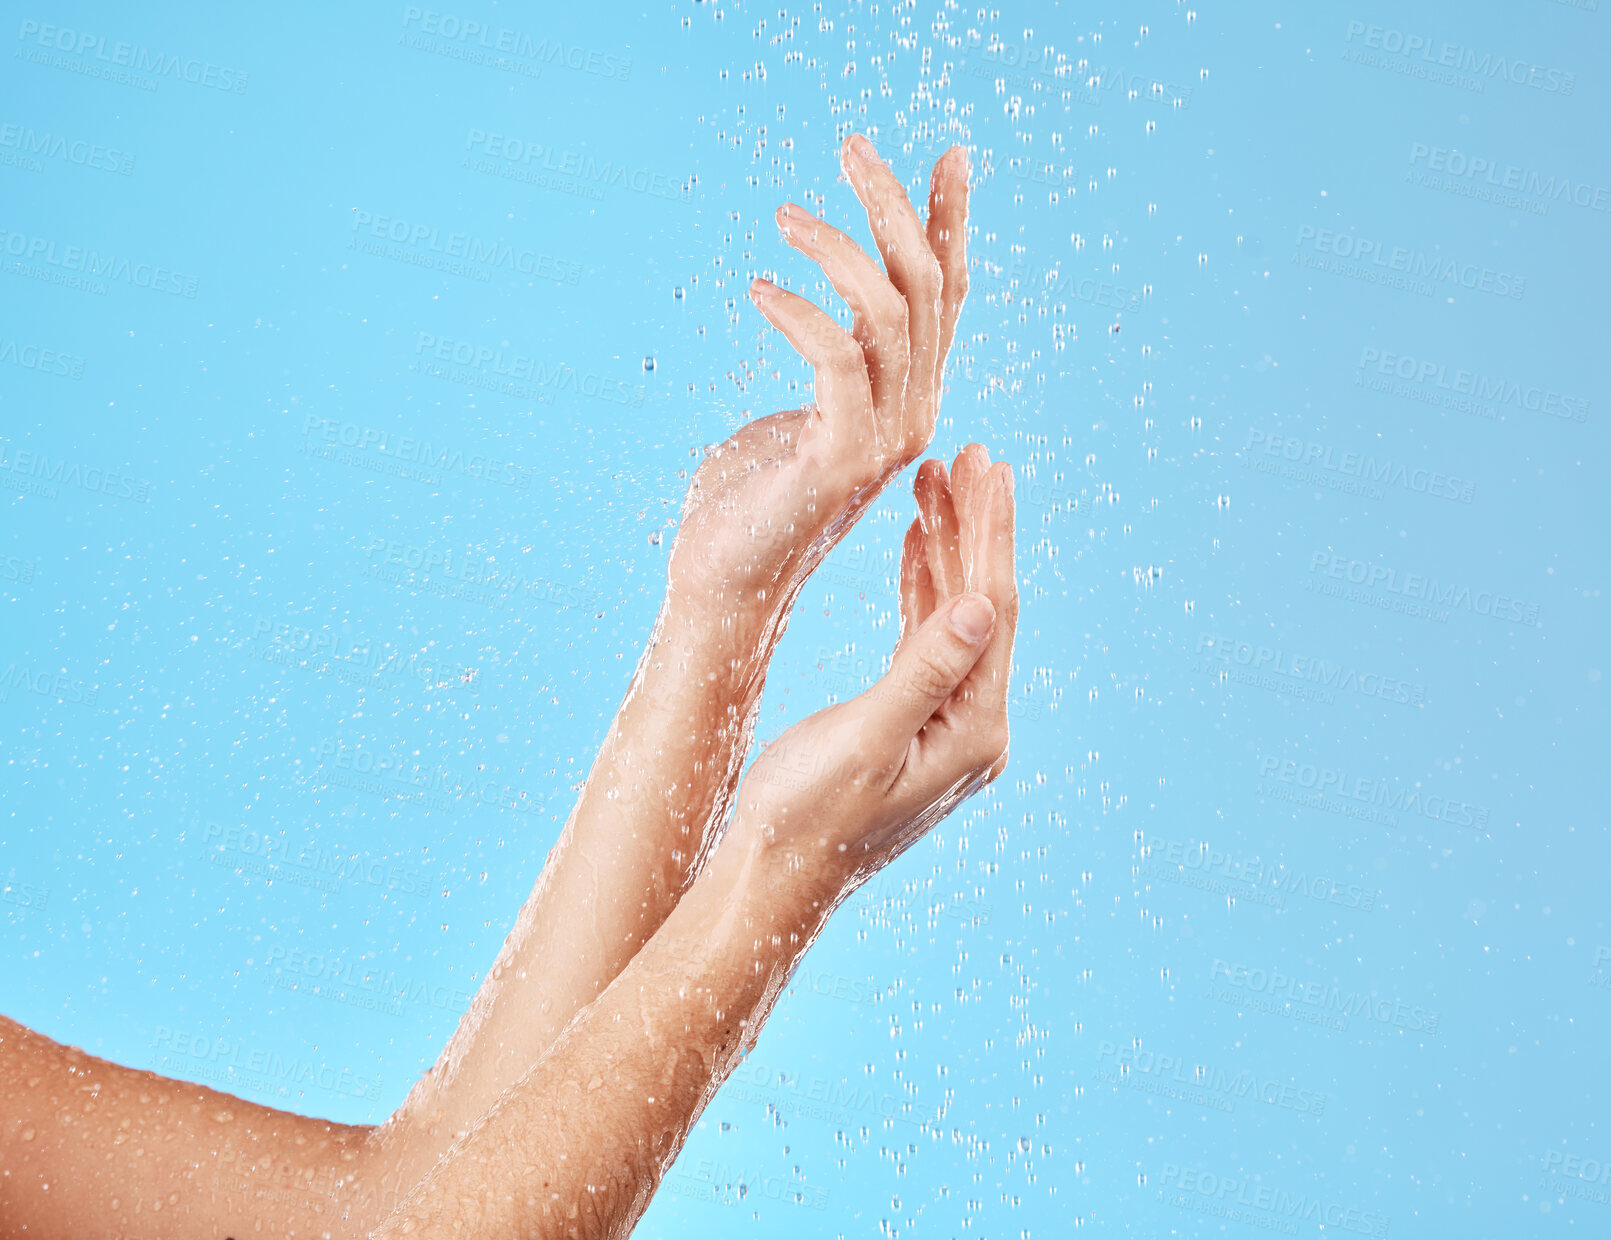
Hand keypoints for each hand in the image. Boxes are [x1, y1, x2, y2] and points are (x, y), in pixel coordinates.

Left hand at [665, 133, 971, 640]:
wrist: (722, 583)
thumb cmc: (746, 498)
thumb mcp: (799, 407)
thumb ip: (833, 362)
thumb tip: (822, 310)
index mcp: (906, 400)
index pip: (945, 296)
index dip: (948, 222)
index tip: (948, 154)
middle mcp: (912, 416)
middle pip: (928, 287)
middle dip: (895, 206)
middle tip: (850, 144)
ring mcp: (884, 440)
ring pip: (893, 313)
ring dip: (839, 249)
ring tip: (783, 215)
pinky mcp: (839, 458)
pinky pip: (839, 359)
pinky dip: (801, 313)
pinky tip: (758, 290)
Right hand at [731, 444, 1016, 891]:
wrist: (771, 883)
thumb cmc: (805, 817)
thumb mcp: (866, 742)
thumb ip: (924, 672)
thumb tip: (981, 604)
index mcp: (974, 731)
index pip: (993, 611)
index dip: (990, 535)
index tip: (991, 467)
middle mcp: (975, 728)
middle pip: (983, 605)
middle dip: (976, 529)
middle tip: (972, 453)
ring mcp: (948, 727)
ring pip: (955, 617)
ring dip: (947, 549)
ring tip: (938, 480)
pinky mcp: (916, 726)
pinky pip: (928, 642)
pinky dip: (923, 588)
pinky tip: (915, 544)